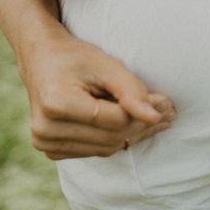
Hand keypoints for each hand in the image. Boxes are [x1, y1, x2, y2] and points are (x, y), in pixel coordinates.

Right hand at [19, 27, 175, 159]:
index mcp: (56, 104)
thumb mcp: (105, 65)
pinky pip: (96, 151)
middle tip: (168, 111)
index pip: (114, 120)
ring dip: (134, 134)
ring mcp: (45, 144)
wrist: (41, 59)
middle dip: (142, 124)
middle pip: (111, 137)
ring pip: (106, 149)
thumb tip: (155, 115)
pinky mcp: (51, 151)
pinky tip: (135, 126)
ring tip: (158, 119)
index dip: (143, 111)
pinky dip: (117, 139)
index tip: (166, 101)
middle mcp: (45, 129)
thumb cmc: (75, 57)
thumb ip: (131, 90)